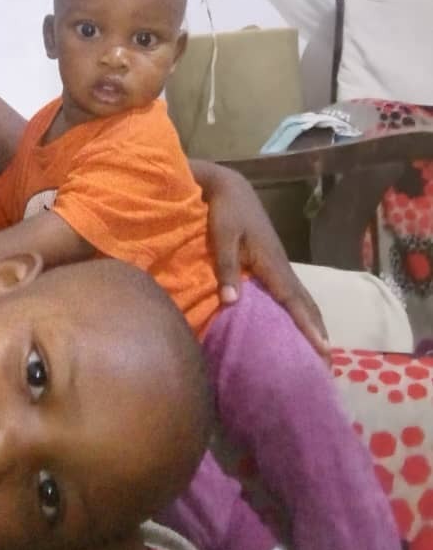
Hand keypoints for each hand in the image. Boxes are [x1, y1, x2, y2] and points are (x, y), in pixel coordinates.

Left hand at [202, 164, 329, 359]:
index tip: (323, 350)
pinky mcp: (273, 261)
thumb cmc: (225, 211)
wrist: (230, 187)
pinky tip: (299, 322)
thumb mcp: (222, 237)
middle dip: (317, 331)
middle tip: (328, 362)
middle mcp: (281, 265)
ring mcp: (279, 263)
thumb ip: (226, 268)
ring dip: (312, 322)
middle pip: (305, 303)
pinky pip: (293, 291)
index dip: (308, 326)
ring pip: (301, 298)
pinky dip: (301, 310)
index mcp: (271, 262)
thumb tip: (231, 303)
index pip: (293, 300)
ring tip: (320, 349)